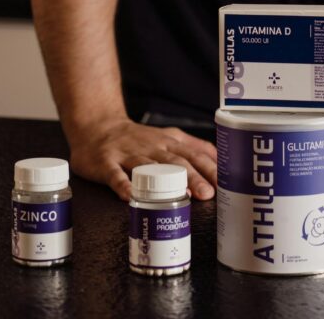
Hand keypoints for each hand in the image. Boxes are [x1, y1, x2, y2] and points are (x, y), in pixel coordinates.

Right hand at [68, 117, 217, 201]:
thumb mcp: (168, 137)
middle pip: (175, 162)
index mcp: (169, 142)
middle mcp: (152, 147)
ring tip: (180, 197)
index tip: (225, 183)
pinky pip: (115, 175)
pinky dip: (123, 185)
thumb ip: (193, 147)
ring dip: (165, 183)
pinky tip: (129, 197)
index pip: (193, 154)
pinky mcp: (107, 162)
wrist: (98, 126)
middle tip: (208, 194)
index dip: (209, 168)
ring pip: (149, 168)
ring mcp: (129, 154)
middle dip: (193, 177)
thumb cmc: (138, 138)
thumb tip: (220, 160)